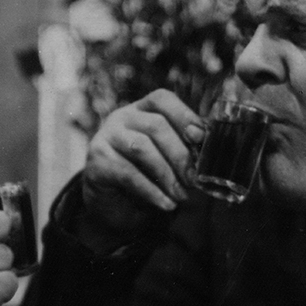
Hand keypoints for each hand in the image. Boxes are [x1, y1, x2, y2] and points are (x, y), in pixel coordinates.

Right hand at [80, 89, 203, 244]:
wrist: (113, 206)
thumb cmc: (146, 177)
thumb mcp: (167, 159)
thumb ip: (184, 148)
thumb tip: (209, 148)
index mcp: (141, 110)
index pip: (162, 99)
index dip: (183, 114)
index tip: (201, 137)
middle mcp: (121, 118)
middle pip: (155, 126)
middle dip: (180, 154)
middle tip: (193, 180)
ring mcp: (106, 138)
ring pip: (141, 147)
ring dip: (167, 174)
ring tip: (181, 195)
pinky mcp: (97, 163)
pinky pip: (128, 174)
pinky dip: (152, 191)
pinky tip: (166, 204)